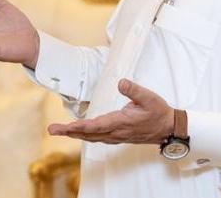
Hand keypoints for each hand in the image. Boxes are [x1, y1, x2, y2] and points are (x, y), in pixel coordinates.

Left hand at [47, 79, 173, 144]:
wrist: (169, 129)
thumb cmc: (159, 112)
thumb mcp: (149, 98)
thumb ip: (134, 90)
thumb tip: (121, 83)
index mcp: (121, 122)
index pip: (96, 126)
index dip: (80, 127)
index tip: (66, 127)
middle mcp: (116, 132)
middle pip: (88, 134)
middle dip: (69, 132)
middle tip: (52, 129)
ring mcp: (116, 136)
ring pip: (91, 137)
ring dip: (74, 134)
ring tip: (59, 130)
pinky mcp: (118, 136)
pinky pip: (97, 138)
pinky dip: (85, 135)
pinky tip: (78, 132)